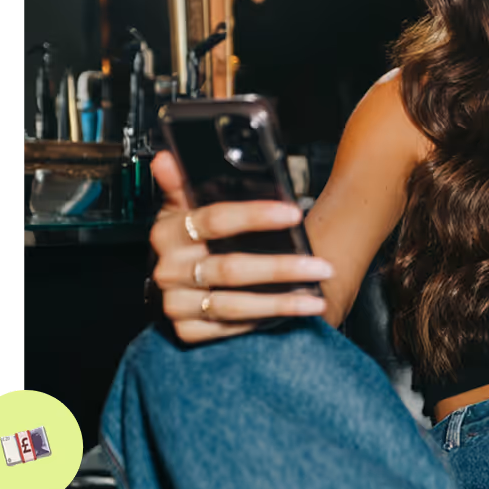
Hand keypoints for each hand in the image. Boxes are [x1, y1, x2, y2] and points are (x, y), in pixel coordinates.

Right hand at [148, 150, 333, 343]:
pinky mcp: (186, 330)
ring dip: (280, 302)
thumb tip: (167, 158)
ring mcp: (176, 302)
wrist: (173, 284)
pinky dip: (262, 322)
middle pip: (230, 268)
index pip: (215, 221)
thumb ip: (182, 186)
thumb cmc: (188, 242)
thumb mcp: (183, 211)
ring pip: (232, 304)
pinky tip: (291, 313)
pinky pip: (228, 327)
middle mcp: (169, 270)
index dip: (256, 216)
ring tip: (317, 296)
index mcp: (168, 233)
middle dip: (281, 268)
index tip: (293, 214)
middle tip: (321, 266)